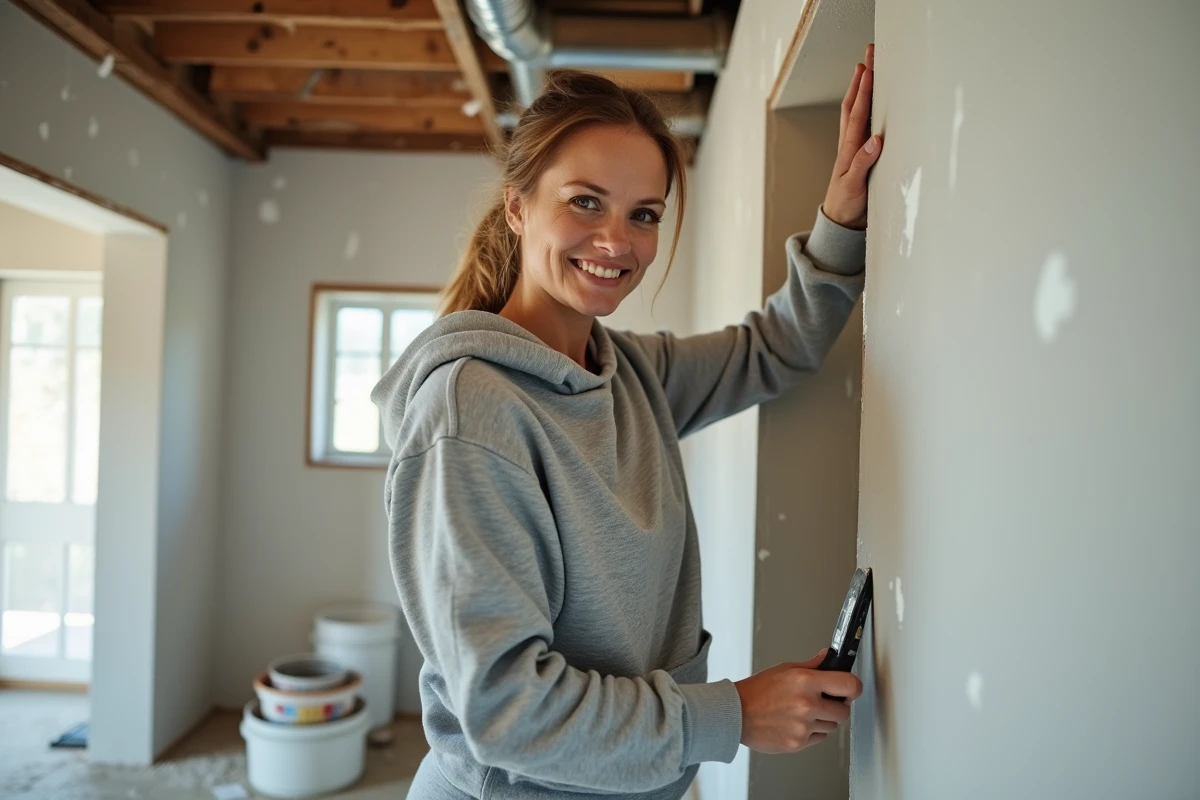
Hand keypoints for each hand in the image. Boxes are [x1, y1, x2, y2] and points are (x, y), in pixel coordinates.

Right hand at [734, 649, 862, 753]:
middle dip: (837, 706)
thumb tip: (828, 658)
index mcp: (805, 681)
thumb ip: (812, 665)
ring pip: (832, 726)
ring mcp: (803, 726)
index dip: (853, 687)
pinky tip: (796, 722)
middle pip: (844, 711)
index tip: (850, 688)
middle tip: (823, 701)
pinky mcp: (798, 743)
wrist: (736, 714)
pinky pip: (819, 738)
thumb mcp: (785, 669)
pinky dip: (811, 732)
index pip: (849, 685)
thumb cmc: (757, 691)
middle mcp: (807, 704)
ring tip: (802, 712)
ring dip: (823, 719)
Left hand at [822, 44, 882, 230]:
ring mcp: (854, 149)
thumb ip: (864, 163)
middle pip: (855, 105)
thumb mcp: (855, 185)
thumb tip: (875, 139)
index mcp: (851, 149)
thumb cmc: (847, 205)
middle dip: (861, 80)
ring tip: (865, 70)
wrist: (841, 222)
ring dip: (860, 90)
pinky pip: (861, 125)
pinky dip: (864, 109)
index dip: (864, 90)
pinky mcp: (859, 155)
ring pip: (856, 113)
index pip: (859, 113)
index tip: (869, 67)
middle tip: (867, 56)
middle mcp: (850, 145)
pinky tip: (868, 103)